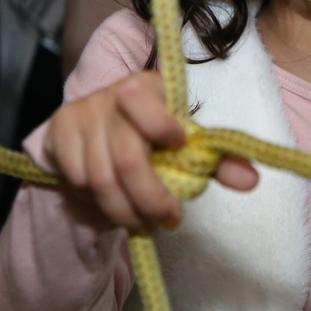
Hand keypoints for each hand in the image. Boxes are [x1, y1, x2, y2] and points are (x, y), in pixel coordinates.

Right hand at [42, 71, 257, 230]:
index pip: (142, 99)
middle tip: (169, 220)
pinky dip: (99, 202)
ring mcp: (80, 114)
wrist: (99, 127)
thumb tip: (252, 180)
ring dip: (126, 210)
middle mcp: (108, 95)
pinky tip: (116, 205)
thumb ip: (218, 161)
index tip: (179, 146)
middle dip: (151, 199)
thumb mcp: (185, 143)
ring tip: (146, 223)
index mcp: (146, 86)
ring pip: (100, 179)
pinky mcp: (58, 134)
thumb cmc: (152, 133)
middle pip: (127, 158)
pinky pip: (77, 181)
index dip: (161, 127)